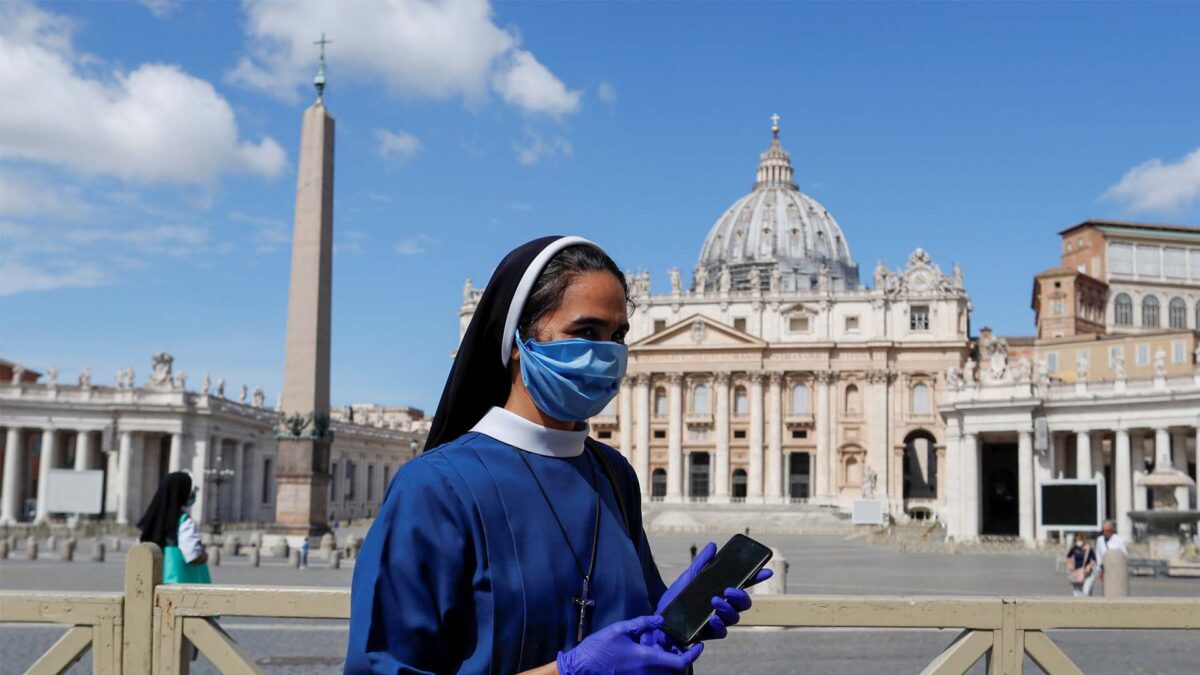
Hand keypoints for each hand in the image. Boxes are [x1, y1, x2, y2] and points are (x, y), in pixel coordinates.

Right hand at [556, 616, 702, 674]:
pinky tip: (652, 656)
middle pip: (676, 672)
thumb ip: (643, 624)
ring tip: (668, 649)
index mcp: (647, 658)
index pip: (680, 662)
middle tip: (683, 646)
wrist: (580, 669)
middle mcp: (648, 673)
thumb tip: (661, 620)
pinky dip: (659, 668)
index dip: (693, 655)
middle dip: (683, 660)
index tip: (698, 645)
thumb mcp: (620, 629)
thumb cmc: (599, 648)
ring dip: (671, 665)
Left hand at [651, 542, 772, 641]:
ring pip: (735, 617)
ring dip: (728, 608)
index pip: (743, 584)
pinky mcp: (709, 634)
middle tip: (729, 590)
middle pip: (743, 602)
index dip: (756, 578)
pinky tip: (713, 618)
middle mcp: (723, 606)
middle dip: (741, 596)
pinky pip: (722, 632)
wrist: (659, 618)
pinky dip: (719, 625)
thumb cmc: (676, 598)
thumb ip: (701, 563)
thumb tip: (713, 546)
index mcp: (720, 590)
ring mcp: (717, 620)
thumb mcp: (688, 578)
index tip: (766, 571)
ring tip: (715, 601)